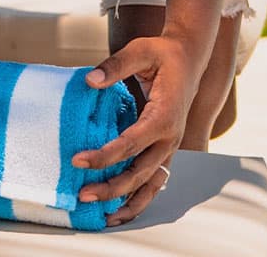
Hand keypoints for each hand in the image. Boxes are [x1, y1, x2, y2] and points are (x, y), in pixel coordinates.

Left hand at [71, 33, 202, 226]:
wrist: (189, 58)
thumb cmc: (163, 54)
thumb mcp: (140, 50)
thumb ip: (115, 66)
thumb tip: (89, 81)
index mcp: (164, 116)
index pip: (130, 144)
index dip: (104, 155)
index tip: (77, 160)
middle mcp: (170, 137)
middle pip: (140, 172)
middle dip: (111, 187)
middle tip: (82, 194)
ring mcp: (170, 147)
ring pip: (150, 183)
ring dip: (126, 200)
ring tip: (101, 215)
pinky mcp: (165, 150)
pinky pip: (154, 181)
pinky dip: (140, 198)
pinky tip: (120, 211)